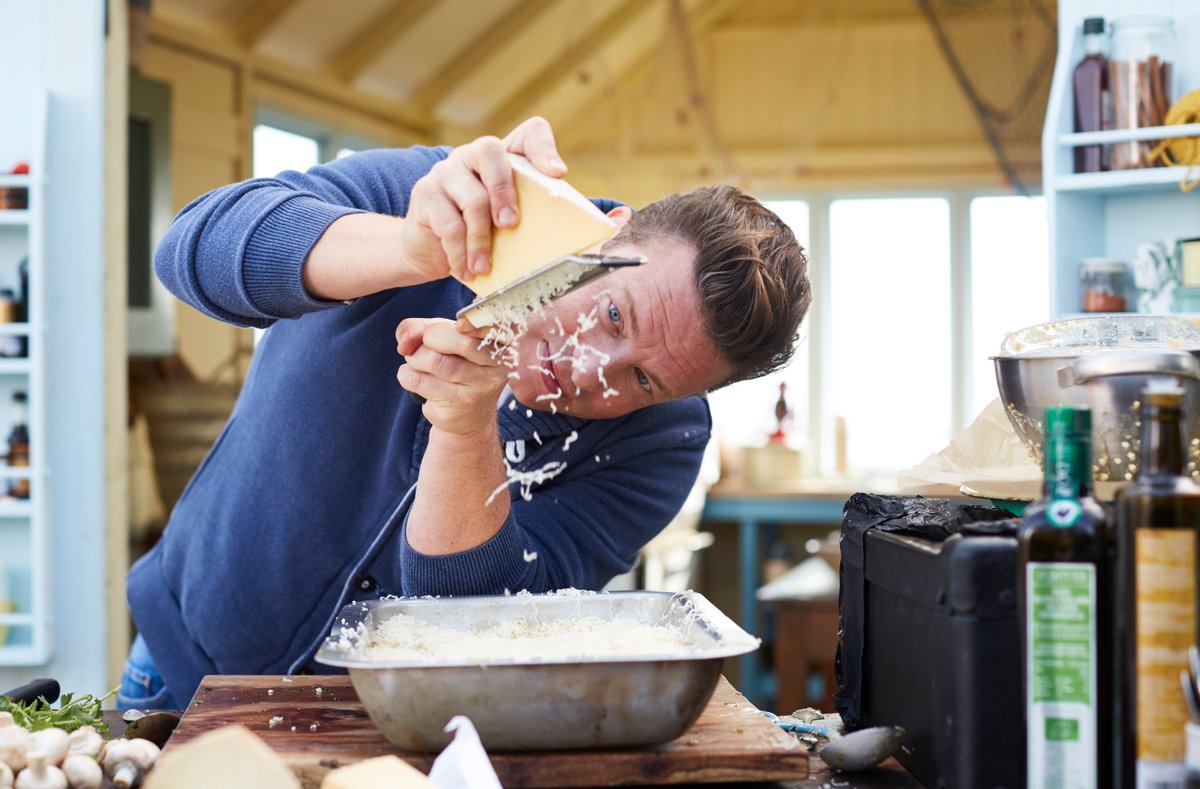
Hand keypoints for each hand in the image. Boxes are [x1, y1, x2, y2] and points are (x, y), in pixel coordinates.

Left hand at [396, 318, 508, 434]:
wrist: (468, 418)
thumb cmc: (457, 366)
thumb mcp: (444, 337)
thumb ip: (421, 328)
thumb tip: (405, 343)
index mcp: (501, 344)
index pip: (491, 329)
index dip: (473, 324)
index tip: (460, 326)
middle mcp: (496, 366)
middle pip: (459, 341)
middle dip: (430, 337)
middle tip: (427, 343)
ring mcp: (478, 389)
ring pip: (433, 360)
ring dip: (415, 358)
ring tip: (421, 364)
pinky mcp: (456, 406)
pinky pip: (416, 379)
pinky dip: (407, 375)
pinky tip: (419, 380)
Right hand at [400, 117, 566, 284]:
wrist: (428, 249)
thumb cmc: (478, 232)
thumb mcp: (506, 222)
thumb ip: (530, 215)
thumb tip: (565, 235)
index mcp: (502, 158)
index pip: (530, 133)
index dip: (544, 149)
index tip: (557, 175)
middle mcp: (472, 154)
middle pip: (490, 152)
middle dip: (504, 191)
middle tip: (509, 225)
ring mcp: (446, 171)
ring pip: (472, 199)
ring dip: (481, 240)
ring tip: (484, 266)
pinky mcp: (425, 193)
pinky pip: (448, 225)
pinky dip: (460, 252)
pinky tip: (466, 269)